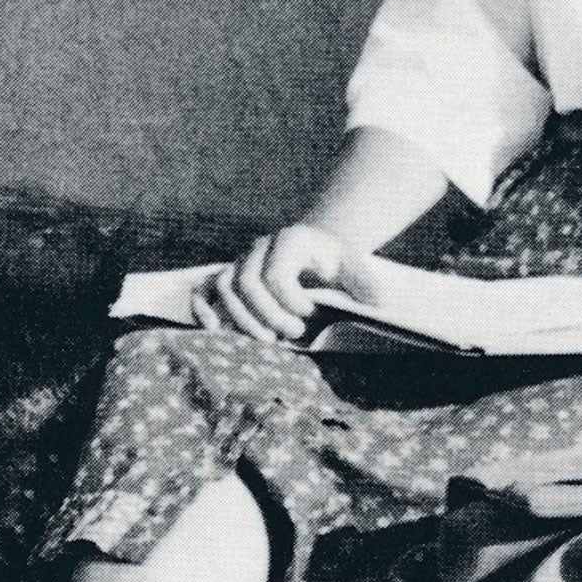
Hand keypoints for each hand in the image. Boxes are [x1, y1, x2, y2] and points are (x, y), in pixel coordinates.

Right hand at [192, 222, 350, 342]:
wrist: (317, 253)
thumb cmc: (336, 263)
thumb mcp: (354, 266)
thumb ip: (364, 282)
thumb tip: (377, 302)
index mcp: (291, 240)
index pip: (276, 275)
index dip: (291, 303)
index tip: (311, 314)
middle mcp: (259, 247)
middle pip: (246, 284)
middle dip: (268, 316)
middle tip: (294, 335)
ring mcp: (240, 262)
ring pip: (224, 287)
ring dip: (243, 320)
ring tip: (268, 342)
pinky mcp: (228, 277)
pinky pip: (204, 289)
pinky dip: (204, 310)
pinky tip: (215, 332)